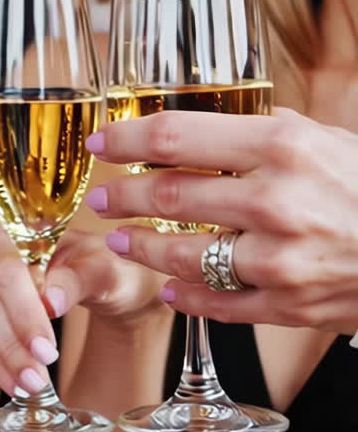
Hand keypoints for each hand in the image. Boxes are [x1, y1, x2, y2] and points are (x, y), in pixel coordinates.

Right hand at [0, 228, 166, 397]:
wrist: (74, 287)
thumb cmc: (84, 272)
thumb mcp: (98, 269)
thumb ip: (77, 278)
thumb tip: (50, 302)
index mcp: (0, 236)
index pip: (5, 271)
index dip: (25, 315)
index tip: (47, 352)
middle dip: (10, 348)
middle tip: (37, 380)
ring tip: (22, 386)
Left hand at [85, 107, 357, 331]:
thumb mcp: (329, 138)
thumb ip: (270, 131)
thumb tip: (218, 126)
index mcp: (282, 145)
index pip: (176, 136)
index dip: (128, 138)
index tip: (102, 140)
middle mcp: (274, 200)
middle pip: (169, 195)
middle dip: (122, 196)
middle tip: (101, 196)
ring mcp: (279, 258)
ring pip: (183, 255)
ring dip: (142, 249)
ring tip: (121, 242)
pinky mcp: (287, 305)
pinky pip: (217, 304)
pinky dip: (185, 297)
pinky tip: (168, 288)